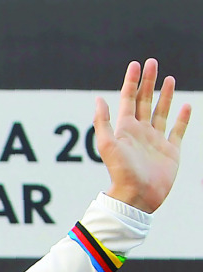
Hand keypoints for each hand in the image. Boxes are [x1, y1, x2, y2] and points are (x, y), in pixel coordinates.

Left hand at [95, 58, 190, 212]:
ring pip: (162, 112)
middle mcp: (141, 132)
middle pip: (146, 101)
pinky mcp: (170, 150)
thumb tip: (98, 99)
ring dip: (165, 95)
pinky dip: (182, 117)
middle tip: (153, 62)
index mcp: (125, 129)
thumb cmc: (121, 172)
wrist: (137, 196)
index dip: (131, 82)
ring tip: (169, 78)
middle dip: (149, 82)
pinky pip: (178, 130)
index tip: (136, 64)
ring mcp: (156, 140)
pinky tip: (185, 105)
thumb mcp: (108, 145)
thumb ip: (102, 122)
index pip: (128, 99)